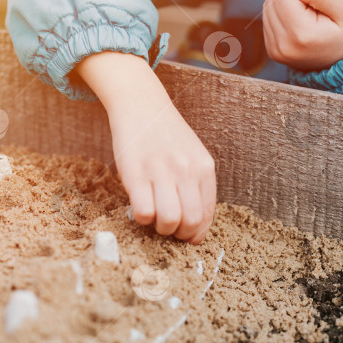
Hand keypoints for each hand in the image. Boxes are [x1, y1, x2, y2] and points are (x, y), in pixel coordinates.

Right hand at [74, 51, 216, 243]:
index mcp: (204, 168)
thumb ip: (197, 185)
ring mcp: (162, 172)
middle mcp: (187, 170)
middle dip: (179, 234)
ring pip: (169, 220)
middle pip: (190, 222)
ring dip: (160, 228)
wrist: (142, 105)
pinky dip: (142, 218)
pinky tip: (139, 206)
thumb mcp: (193, 155)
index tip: (185, 237)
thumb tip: (195, 226)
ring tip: (154, 219)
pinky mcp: (136, 173)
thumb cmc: (166, 135)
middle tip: (168, 228)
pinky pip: (144, 212)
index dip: (196, 233)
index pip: (206, 214)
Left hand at [262, 0, 342, 71]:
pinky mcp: (272, 52)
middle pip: (273, 0)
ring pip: (268, 8)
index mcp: (301, 35)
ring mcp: (276, 51)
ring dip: (287, 7)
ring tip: (308, 20)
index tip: (318, 6)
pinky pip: (268, 20)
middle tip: (314, 12)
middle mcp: (283, 46)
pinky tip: (300, 27)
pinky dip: (283, 18)